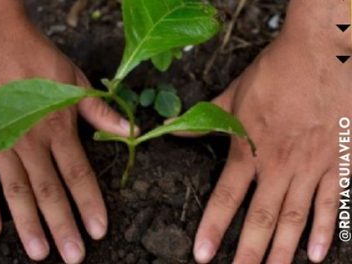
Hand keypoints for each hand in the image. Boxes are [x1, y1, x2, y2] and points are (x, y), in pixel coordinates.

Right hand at [0, 2, 132, 262]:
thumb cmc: (36, 57)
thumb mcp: (75, 80)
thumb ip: (100, 111)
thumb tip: (131, 130)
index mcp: (59, 129)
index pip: (79, 176)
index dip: (90, 205)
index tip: (99, 231)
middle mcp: (32, 143)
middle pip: (50, 192)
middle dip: (63, 226)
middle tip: (72, 256)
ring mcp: (1, 143)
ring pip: (18, 192)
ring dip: (28, 224)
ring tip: (40, 252)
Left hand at [193, 6, 350, 263]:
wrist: (322, 53)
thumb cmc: (275, 72)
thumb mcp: (232, 94)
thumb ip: (205, 119)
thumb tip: (172, 129)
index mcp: (250, 150)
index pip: (226, 198)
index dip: (213, 228)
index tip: (203, 256)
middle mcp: (279, 166)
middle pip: (262, 219)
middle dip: (249, 253)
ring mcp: (311, 166)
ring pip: (295, 218)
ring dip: (283, 251)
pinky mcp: (339, 161)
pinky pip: (332, 202)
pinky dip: (324, 229)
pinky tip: (317, 253)